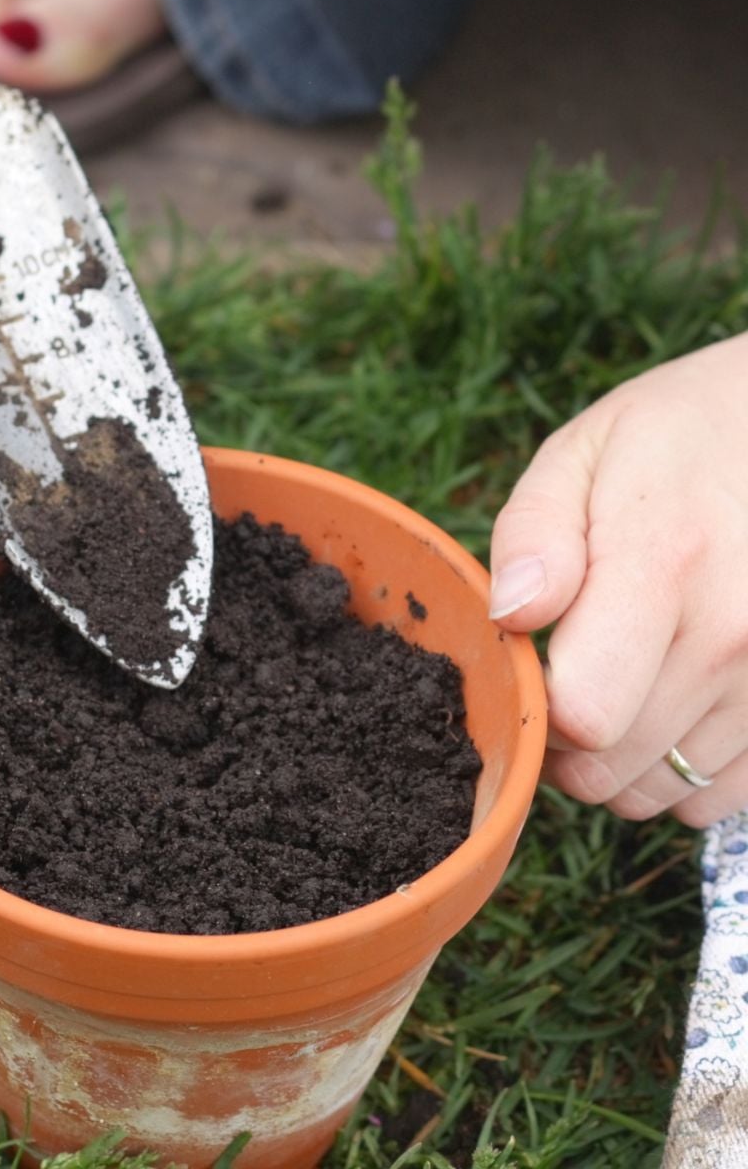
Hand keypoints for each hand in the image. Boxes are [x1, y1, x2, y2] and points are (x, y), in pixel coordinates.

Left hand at [488, 332, 747, 826]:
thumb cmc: (677, 440)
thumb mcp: (582, 455)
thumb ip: (534, 536)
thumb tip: (514, 615)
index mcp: (665, 564)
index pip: (585, 715)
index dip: (538, 710)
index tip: (540, 668)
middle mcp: (736, 635)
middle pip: (615, 770)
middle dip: (570, 742)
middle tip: (575, 674)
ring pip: (664, 795)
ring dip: (627, 758)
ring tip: (633, 676)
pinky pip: (721, 798)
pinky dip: (686, 770)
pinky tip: (680, 701)